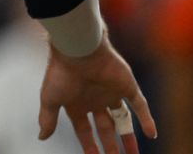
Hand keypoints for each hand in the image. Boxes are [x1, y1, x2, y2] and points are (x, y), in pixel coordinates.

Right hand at [39, 32, 155, 153]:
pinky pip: (140, 106)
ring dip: (129, 138)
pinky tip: (151, 134)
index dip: (90, 146)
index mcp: (77, 104)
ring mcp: (111, 93)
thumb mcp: (50, 99)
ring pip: (123, 120)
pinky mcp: (126, 86)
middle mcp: (95, 100)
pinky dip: (146, 120)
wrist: (77, 49)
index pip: (85, 131)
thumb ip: (47, 118)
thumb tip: (41, 137)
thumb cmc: (60, 73)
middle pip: (106, 129)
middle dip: (111, 147)